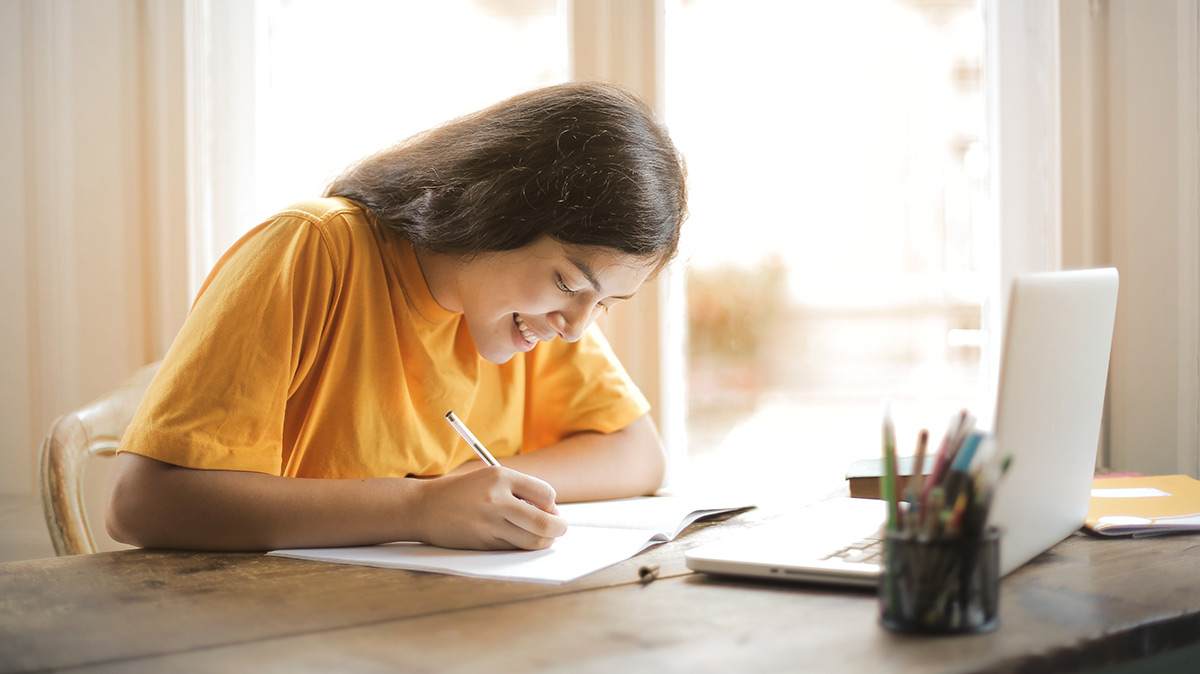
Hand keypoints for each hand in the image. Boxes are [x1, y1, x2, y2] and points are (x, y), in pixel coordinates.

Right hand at [413, 467, 566, 549]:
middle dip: (558, 528)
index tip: (549, 509)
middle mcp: (496, 499)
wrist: (423, 507)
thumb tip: (551, 512)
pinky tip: (517, 539)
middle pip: (545, 522)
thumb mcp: (490, 479)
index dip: (552, 505)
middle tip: (559, 529)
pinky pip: (514, 548)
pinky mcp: (483, 542)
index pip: (546, 494)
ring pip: (533, 540)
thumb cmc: (462, 492)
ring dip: (544, 541)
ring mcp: (489, 523)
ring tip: (542, 536)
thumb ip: (520, 491)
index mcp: (501, 477)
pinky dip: (522, 546)